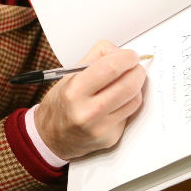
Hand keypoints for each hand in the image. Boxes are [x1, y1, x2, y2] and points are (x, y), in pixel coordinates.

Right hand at [34, 40, 145, 159]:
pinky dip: (129, 102)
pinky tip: (120, 99)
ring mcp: (100, 127)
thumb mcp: (69, 75)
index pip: (110, 68)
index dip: (127, 58)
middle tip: (135, 66)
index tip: (131, 55)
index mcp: (74, 90)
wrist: (52, 135)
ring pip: (134, 99)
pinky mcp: (110, 137)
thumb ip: (95, 57)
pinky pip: (130, 114)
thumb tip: (121, 52)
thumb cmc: (61, 103)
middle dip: (137, 71)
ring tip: (128, 81)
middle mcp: (87, 111)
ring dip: (137, 86)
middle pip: (128, 85)